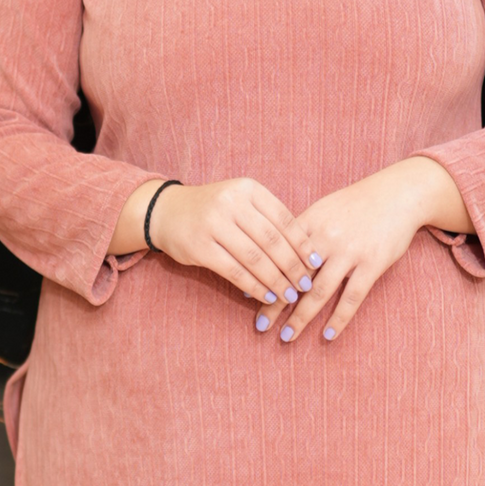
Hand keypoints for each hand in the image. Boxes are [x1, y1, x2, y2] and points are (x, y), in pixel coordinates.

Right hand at [130, 177, 317, 313]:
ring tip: (290, 295)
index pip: (284, 219)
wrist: (167, 212)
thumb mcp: (241, 202)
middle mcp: (231, 202)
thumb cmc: (214, 210)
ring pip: (255, 258)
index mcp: (248, 189)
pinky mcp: (200, 247)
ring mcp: (214, 224)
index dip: (303, 243)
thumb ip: (268, 219)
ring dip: (276, 280)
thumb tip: (305, 252)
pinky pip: (234, 271)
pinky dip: (254, 286)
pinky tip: (266, 296)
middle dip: (293, 266)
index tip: (316, 263)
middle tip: (306, 284)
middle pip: (272, 240)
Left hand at [269, 156, 468, 344]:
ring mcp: (350, 252)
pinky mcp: (372, 264)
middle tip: (260, 325)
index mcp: (310, 221)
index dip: (261, 274)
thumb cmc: (357, 203)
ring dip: (301, 317)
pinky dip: (339, 318)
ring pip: (319, 291)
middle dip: (275, 303)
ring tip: (287, 336)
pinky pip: (352, 297)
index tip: (247, 295)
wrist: (398, 194)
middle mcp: (326, 237)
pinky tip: (327, 335)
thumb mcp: (324, 208)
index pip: (279, 253)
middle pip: (294, 276)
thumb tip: (274, 254)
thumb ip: (302, 231)